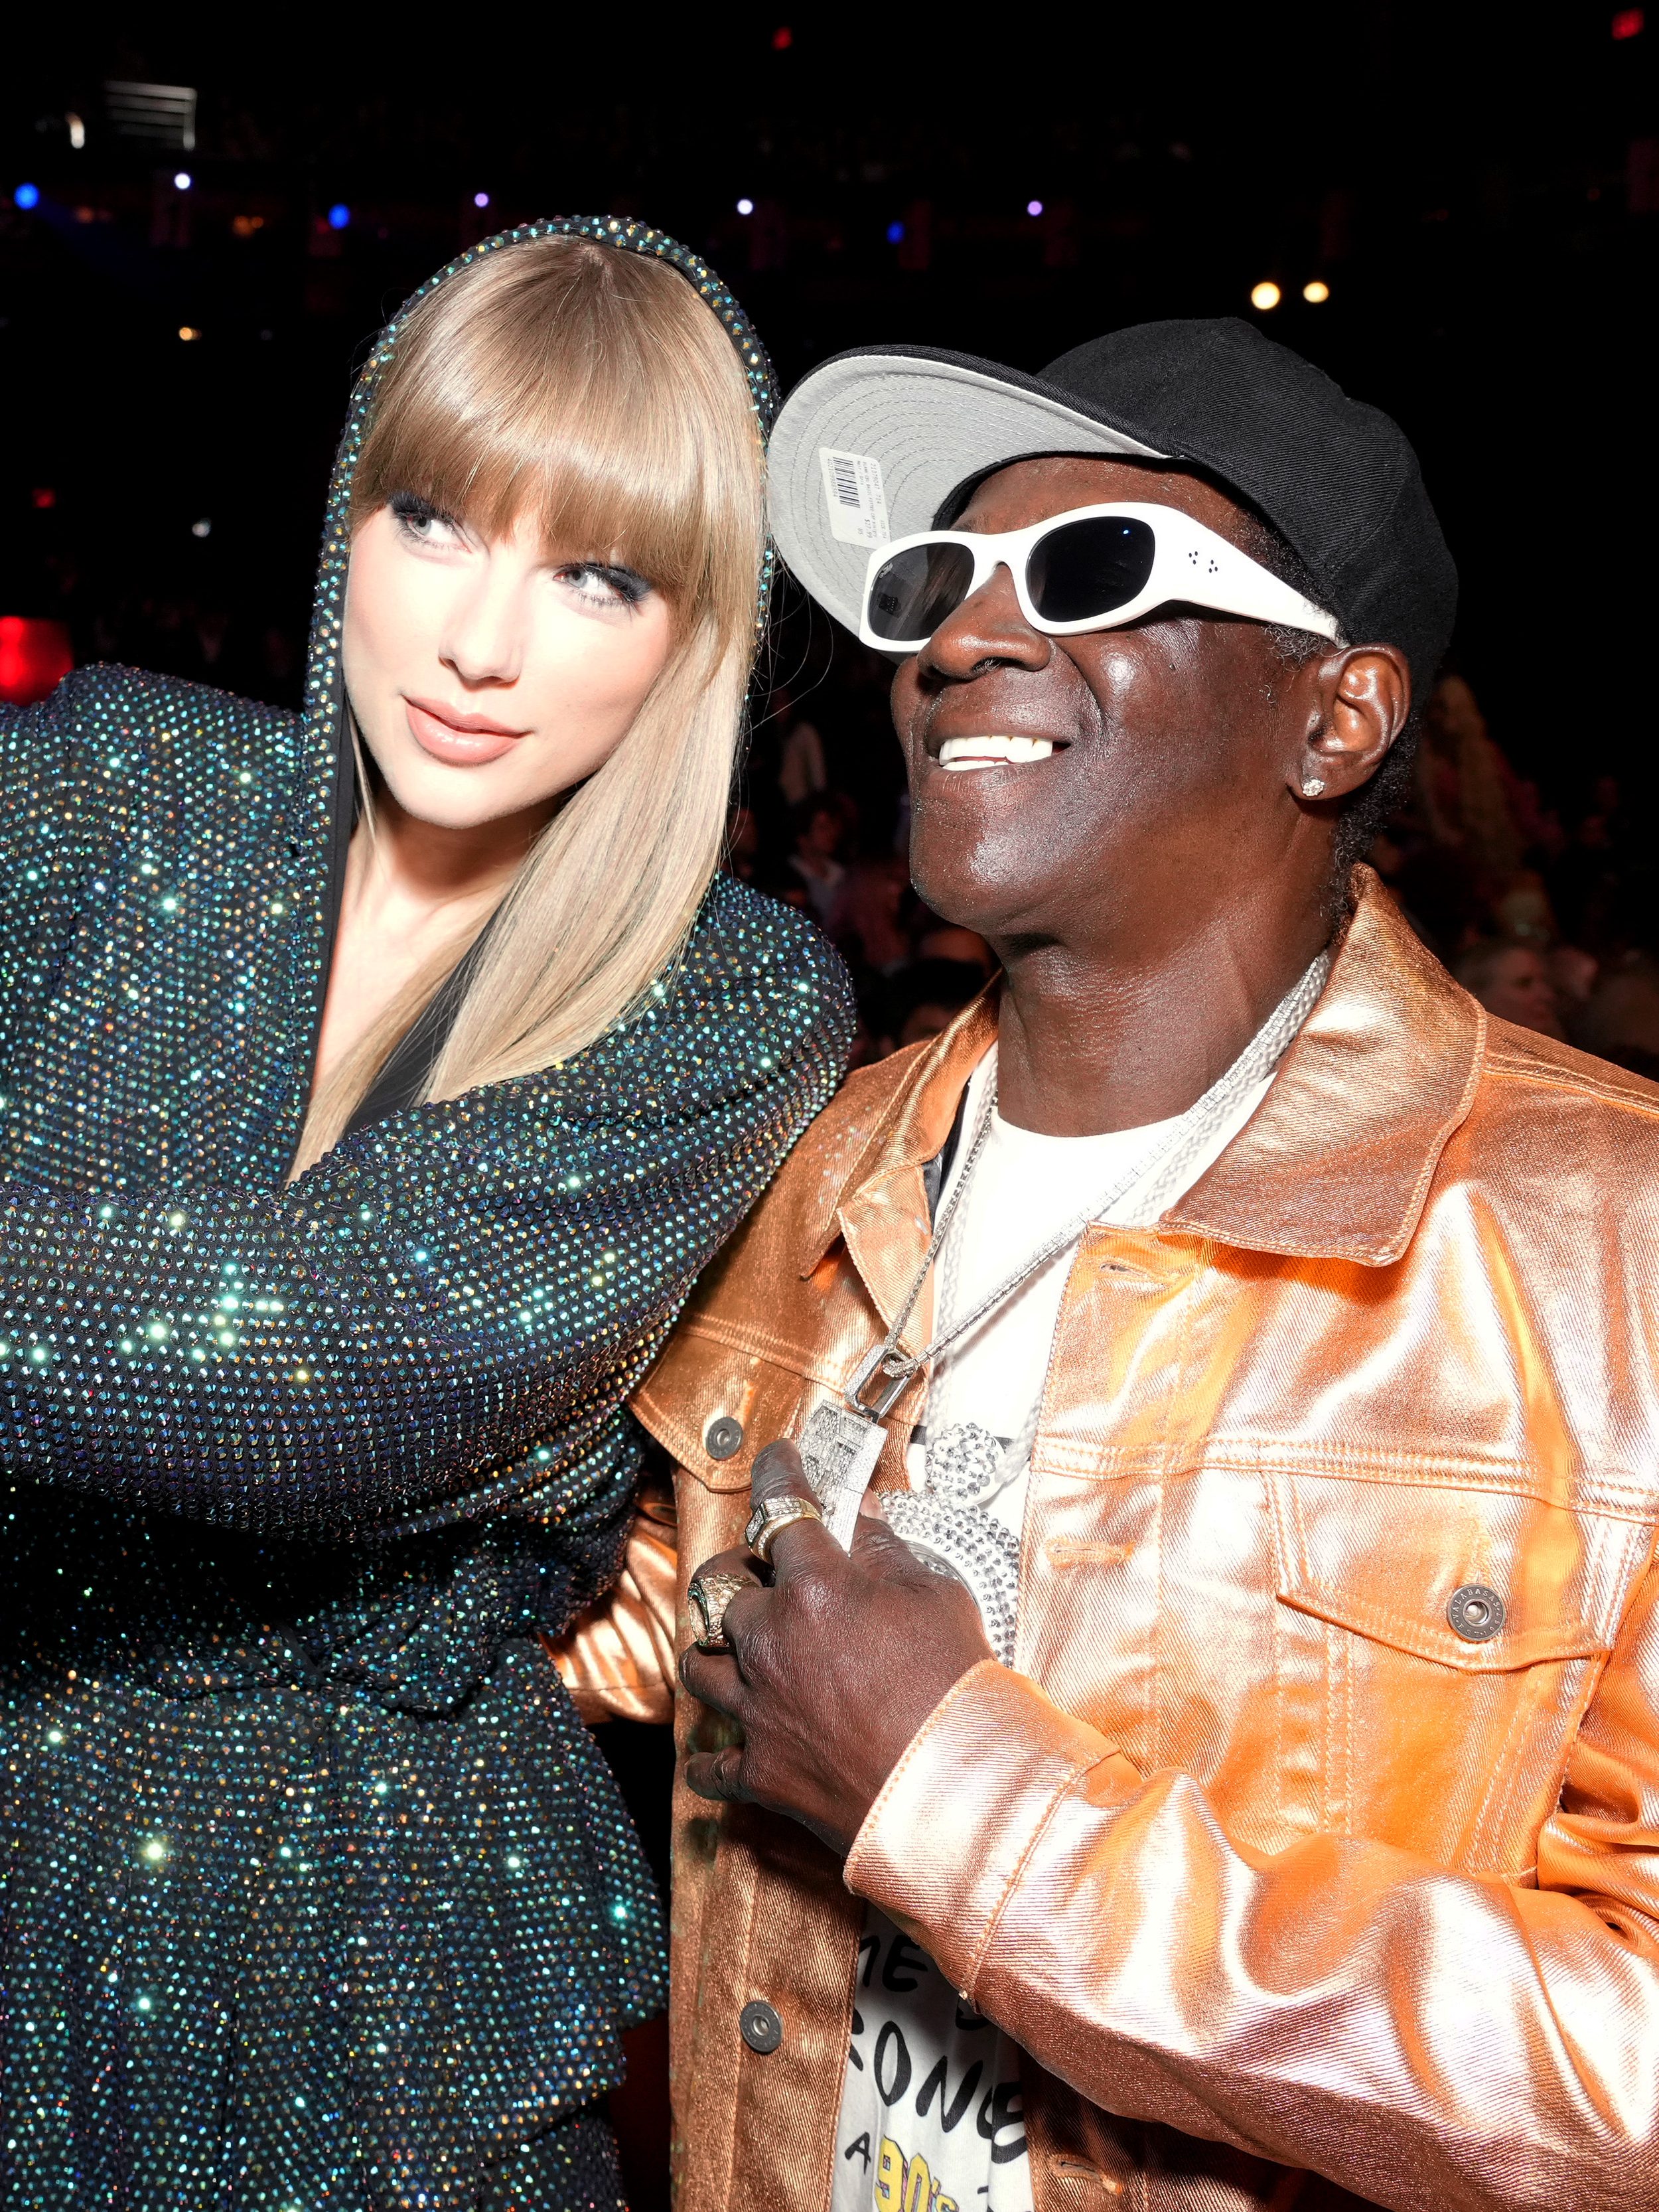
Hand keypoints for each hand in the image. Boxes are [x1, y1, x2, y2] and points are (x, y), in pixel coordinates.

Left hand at [680, 1439, 994, 1855]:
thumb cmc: (958, 1690)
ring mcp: (759, 1709)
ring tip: (731, 1648)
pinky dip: (713, 1757)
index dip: (778, 1474)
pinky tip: (722, 1749)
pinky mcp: (761, 1773)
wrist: (960, 1790)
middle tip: (761, 1573)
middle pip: (723, 1588)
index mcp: (815, 1586)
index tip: (776, 1459)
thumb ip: (890, 1553)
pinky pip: (709, 1765)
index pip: (782, 1507)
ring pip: (699, 1664)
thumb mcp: (939, 1597)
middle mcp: (771, 1641)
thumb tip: (865, 1518)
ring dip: (713, 1650)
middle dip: (740, 1573)